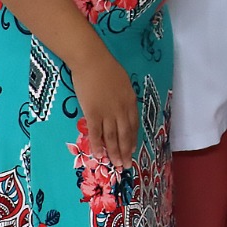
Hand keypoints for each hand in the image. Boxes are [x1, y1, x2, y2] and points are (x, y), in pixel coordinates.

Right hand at [69, 51, 137, 169]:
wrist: (92, 61)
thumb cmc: (107, 69)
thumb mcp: (123, 83)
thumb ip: (124, 97)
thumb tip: (123, 107)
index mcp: (130, 102)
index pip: (133, 125)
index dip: (132, 139)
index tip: (131, 150)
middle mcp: (121, 110)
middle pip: (124, 134)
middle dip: (125, 151)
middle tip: (125, 165)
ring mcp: (107, 112)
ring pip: (112, 137)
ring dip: (114, 152)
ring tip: (115, 165)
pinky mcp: (93, 113)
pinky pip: (96, 132)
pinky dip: (97, 145)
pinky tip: (99, 155)